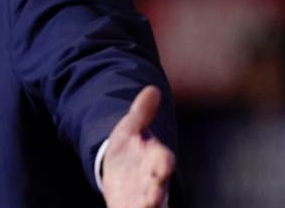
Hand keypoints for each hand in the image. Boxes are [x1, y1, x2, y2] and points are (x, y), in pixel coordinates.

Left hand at [101, 86, 175, 207]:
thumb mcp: (130, 128)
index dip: (163, 161)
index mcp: (155, 159)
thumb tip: (153, 89)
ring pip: (150, 204)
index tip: (165, 162)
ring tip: (143, 207)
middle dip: (156, 191)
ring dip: (146, 206)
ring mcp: (143, 197)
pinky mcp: (127, 206)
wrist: (119, 169)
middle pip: (158, 187)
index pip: (163, 159)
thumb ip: (141, 112)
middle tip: (151, 198)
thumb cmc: (129, 148)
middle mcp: (153, 181)